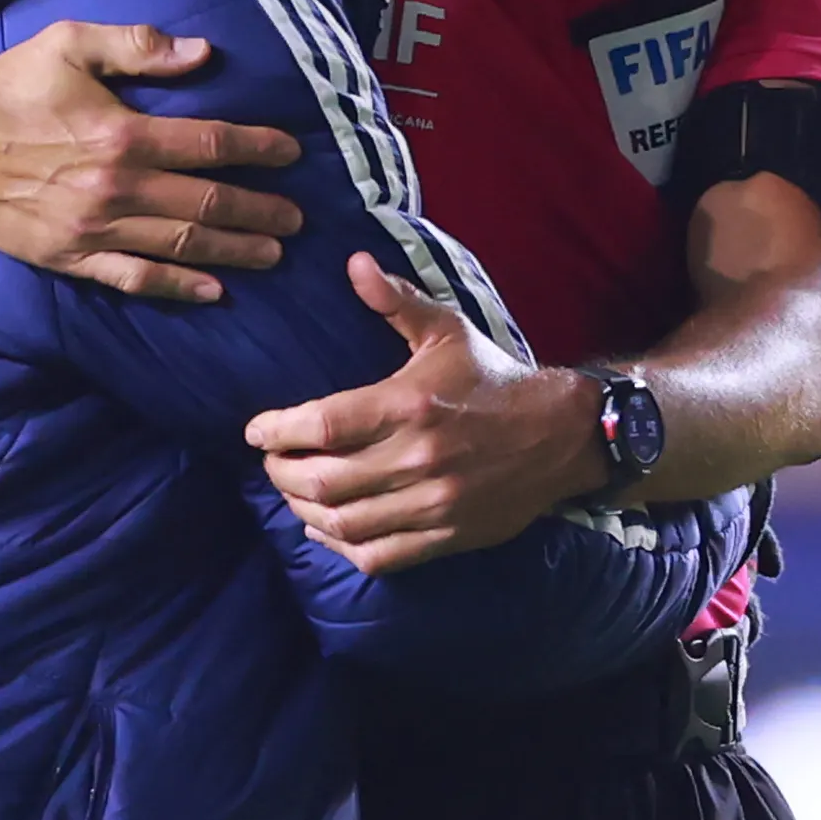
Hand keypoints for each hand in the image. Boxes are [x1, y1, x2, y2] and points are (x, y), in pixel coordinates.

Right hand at [0, 22, 303, 303]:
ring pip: (181, 243)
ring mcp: (94, 228)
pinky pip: (134, 278)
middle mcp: (116, 187)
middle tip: (299, 218)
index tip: (293, 153)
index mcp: (123, 133)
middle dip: (260, 210)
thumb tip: (203, 52)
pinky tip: (214, 290)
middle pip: (207, 202)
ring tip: (273, 253)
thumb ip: (138, 46)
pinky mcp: (71, 257)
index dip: (258, 148)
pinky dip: (178, 286)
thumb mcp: (70, 43)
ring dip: (234, 249)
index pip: (210, 144)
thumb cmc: (8, 86)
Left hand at [248, 254, 610, 572]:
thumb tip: (354, 263)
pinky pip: (378, 556)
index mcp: (412, 404)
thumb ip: (396, 301)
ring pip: (343, 524)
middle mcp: (420, 458)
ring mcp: (433, 504)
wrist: (563, 435)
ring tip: (294, 493)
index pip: (325, 425)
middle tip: (272, 462)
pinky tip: (326, 528)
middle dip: (282, 474)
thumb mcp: (447, 331)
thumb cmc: (494, 379)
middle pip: (323, 481)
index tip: (257, 431)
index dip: (278, 431)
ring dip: (304, 512)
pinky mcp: (447, 536)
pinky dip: (341, 546)